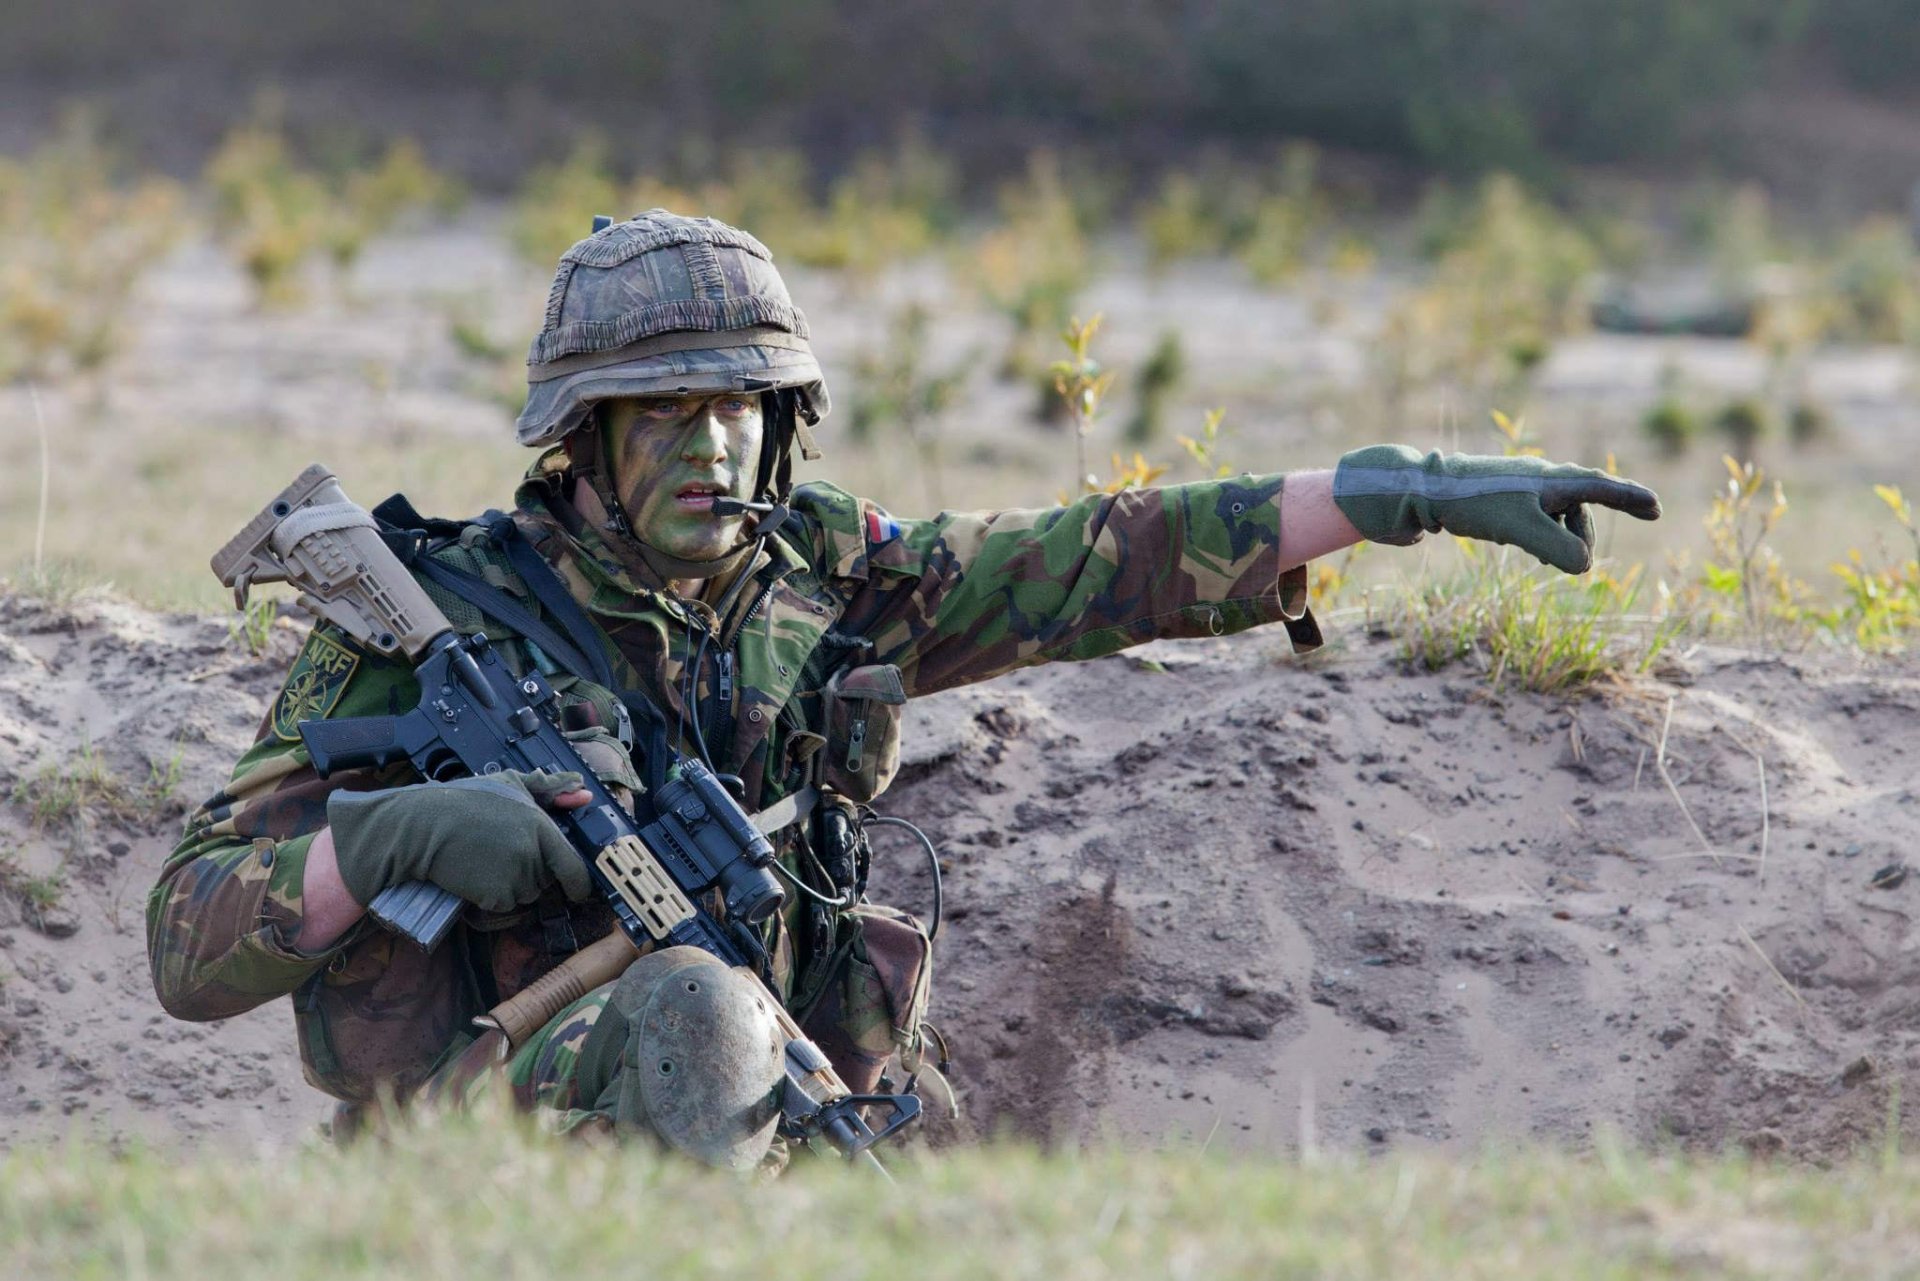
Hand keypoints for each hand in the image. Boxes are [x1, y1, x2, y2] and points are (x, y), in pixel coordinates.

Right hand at [325, 770, 594, 913]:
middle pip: (545, 881)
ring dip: (509, 889)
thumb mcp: (509, 784)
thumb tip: (584, 793)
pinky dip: (490, 904)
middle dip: (528, 875)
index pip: (573, 865)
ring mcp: (515, 878)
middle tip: (499, 857)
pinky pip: (503, 910)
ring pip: (524, 897)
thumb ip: (550, 789)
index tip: (578, 890)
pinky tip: (473, 885)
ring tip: (483, 866)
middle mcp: (532, 854)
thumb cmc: (462, 803)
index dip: (579, 882)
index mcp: (540, 827)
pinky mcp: (495, 898)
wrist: (421, 829)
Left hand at [1332, 445, 1660, 573]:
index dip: (1630, 499)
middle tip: (1570, 563)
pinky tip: (1522, 546)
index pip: (1602, 488)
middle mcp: (1542, 480)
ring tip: (1535, 553)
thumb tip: (1584, 567)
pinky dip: (1538, 537)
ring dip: (1556, 541)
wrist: (1423, 490)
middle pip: (1581, 511)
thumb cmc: (1475, 503)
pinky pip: (1535, 521)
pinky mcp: (1502, 501)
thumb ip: (1557, 549)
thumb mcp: (1521, 529)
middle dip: (1580, 538)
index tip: (1656, 508)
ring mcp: (1522, 489)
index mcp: (1553, 480)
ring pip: (1557, 519)